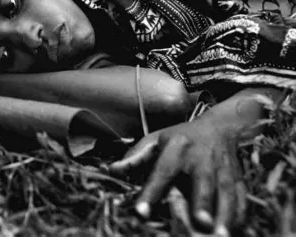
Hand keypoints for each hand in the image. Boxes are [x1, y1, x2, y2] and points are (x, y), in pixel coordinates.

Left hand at [109, 118, 245, 235]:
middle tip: (201, 223)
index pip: (161, 172)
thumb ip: (135, 157)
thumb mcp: (154, 140)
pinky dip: (240, 216)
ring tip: (219, 235)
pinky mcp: (239, 180)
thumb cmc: (179, 138)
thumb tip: (111, 169)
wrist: (218, 127)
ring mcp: (223, 169)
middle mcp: (202, 159)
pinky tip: (234, 232)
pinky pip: (242, 199)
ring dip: (225, 215)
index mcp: (177, 149)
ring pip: (226, 193)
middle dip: (203, 202)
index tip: (141, 212)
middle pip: (203, 182)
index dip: (151, 192)